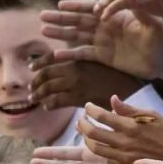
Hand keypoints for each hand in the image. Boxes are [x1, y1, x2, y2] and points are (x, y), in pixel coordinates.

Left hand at [28, 54, 143, 110]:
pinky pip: (58, 101)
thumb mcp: (98, 62)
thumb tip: (66, 64)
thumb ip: (81, 61)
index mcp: (78, 57)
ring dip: (39, 94)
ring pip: (49, 88)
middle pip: (47, 73)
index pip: (51, 57)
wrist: (131, 89)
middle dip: (36, 81)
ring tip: (35, 99)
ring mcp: (76, 83)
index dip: (39, 63)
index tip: (31, 67)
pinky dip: (50, 104)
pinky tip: (47, 106)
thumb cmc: (117, 75)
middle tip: (31, 88)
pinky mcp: (79, 98)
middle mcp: (75, 68)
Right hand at [41, 0, 162, 80]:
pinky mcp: (102, 56)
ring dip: (60, 33)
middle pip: (78, 21)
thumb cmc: (160, 38)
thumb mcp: (152, 23)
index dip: (75, 6)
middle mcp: (104, 27)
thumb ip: (141, 11)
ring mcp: (102, 42)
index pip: (91, 8)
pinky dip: (69, 55)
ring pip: (76, 36)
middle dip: (60, 19)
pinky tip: (55, 55)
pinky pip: (83, 54)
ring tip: (43, 31)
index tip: (59, 5)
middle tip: (42, 16)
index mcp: (114, 15)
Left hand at [78, 97, 162, 163]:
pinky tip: (102, 145)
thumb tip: (112, 99)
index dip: (90, 109)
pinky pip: (107, 160)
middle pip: (92, 134)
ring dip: (86, 139)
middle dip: (82, 124)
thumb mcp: (152, 116)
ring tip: (86, 132)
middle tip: (81, 119)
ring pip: (95, 149)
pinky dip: (101, 152)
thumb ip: (128, 109)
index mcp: (130, 126)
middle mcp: (124, 143)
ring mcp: (124, 158)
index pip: (101, 116)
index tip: (88, 106)